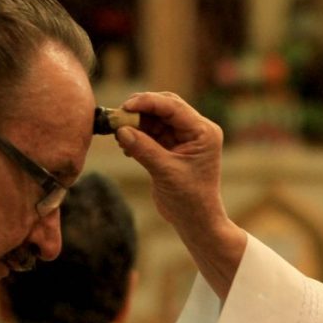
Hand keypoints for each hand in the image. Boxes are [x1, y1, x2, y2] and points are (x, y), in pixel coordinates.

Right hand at [113, 92, 245, 297]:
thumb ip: (144, 149)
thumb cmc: (189, 199)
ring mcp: (184, 138)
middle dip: (141, 110)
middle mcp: (196, 130)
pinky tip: (126, 145)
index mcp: (203, 131)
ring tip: (119, 133)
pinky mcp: (172, 147)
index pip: (174, 107)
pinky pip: (152, 132)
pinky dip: (138, 135)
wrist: (195, 221)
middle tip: (118, 117)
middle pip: (165, 107)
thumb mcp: (165, 172)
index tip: (126, 106)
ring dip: (137, 123)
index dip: (149, 102)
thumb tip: (121, 130)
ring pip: (156, 119)